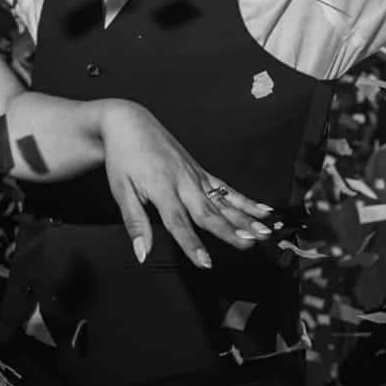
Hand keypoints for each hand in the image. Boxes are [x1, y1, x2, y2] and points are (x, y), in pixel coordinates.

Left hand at [98, 100, 274, 268]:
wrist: (129, 123)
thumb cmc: (123, 157)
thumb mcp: (120, 190)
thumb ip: (135, 222)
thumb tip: (142, 253)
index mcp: (161, 188)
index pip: (178, 222)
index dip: (191, 244)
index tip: (205, 262)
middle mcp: (183, 182)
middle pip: (209, 212)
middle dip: (230, 230)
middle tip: (249, 244)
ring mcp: (195, 176)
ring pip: (224, 201)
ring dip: (246, 218)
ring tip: (265, 232)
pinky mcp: (201, 171)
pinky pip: (227, 188)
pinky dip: (246, 201)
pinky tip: (263, 211)